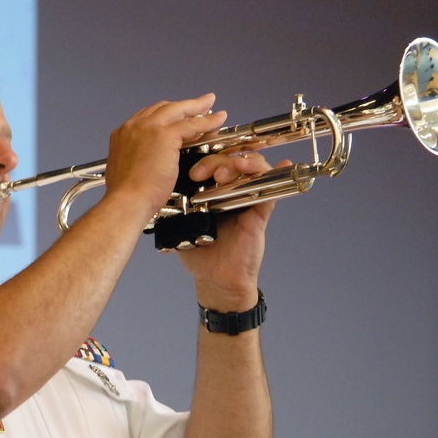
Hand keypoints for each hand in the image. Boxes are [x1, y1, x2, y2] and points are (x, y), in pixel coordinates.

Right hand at [102, 94, 227, 228]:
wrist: (127, 201)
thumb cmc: (126, 195)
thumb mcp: (127, 169)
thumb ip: (137, 158)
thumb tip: (147, 160)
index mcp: (122, 134)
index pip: (148, 117)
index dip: (165, 115)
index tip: (176, 117)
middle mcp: (133, 126)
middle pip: (163, 108)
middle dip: (182, 105)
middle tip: (199, 104)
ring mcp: (148, 128)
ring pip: (178, 110)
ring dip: (197, 106)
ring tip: (210, 104)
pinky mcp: (164, 135)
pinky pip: (191, 124)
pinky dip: (207, 121)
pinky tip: (218, 120)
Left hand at [178, 151, 290, 309]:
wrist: (216, 279)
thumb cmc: (198, 253)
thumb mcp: (178, 226)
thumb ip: (172, 207)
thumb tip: (158, 189)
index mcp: (209, 190)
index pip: (209, 161)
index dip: (201, 157)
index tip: (189, 170)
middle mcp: (230, 190)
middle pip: (229, 159)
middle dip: (215, 160)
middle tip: (200, 174)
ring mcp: (247, 199)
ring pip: (251, 167)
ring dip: (239, 164)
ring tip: (223, 175)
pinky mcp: (260, 212)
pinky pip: (272, 189)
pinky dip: (275, 175)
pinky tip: (279, 166)